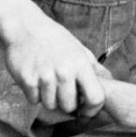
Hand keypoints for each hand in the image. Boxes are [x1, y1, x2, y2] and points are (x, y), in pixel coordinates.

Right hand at [0, 0, 108, 116]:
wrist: (25, 26)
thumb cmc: (54, 38)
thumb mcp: (79, 48)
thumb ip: (94, 67)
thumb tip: (111, 81)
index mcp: (81, 65)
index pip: (95, 98)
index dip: (92, 109)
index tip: (86, 110)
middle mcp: (64, 72)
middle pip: (69, 107)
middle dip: (66, 104)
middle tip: (62, 93)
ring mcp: (44, 77)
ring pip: (50, 105)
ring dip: (49, 99)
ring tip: (48, 83)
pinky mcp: (27, 80)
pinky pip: (34, 100)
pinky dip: (34, 94)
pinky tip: (35, 80)